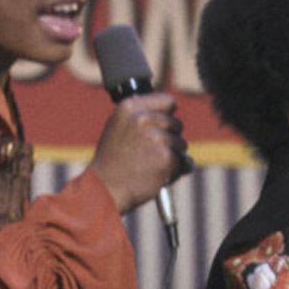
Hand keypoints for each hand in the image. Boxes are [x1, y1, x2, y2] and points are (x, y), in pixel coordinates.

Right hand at [90, 92, 187, 213]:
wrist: (106, 188)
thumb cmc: (112, 160)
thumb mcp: (118, 126)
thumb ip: (140, 115)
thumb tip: (167, 111)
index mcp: (130, 107)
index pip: (168, 101)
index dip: (168, 114)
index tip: (163, 124)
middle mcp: (144, 119)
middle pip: (177, 123)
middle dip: (170, 138)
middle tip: (151, 152)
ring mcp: (157, 138)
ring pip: (181, 144)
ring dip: (171, 155)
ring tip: (149, 164)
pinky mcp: (167, 158)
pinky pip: (182, 162)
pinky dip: (173, 170)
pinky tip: (154, 174)